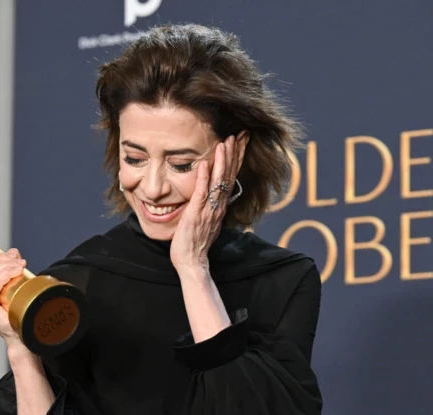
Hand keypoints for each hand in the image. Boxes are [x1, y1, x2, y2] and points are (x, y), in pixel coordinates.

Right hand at [0, 246, 27, 345]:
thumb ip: (7, 266)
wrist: (19, 330)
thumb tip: (12, 252)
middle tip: (17, 259)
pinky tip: (15, 272)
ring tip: (20, 265)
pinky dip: (5, 275)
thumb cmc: (12, 309)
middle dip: (0, 259)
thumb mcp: (7, 282)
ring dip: (6, 266)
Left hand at [170, 135, 239, 273]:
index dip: (236, 158)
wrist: (192, 261)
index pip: (231, 177)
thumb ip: (210, 204)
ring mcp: (209, 209)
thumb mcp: (207, 219)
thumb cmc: (195, 242)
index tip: (240, 142)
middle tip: (238, 135)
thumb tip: (209, 192)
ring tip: (224, 142)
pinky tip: (204, 163)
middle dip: (234, 153)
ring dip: (222, 160)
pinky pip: (201, 193)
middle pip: (229, 175)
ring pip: (218, 181)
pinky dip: (203, 177)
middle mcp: (218, 205)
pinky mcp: (196, 214)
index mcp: (220, 205)